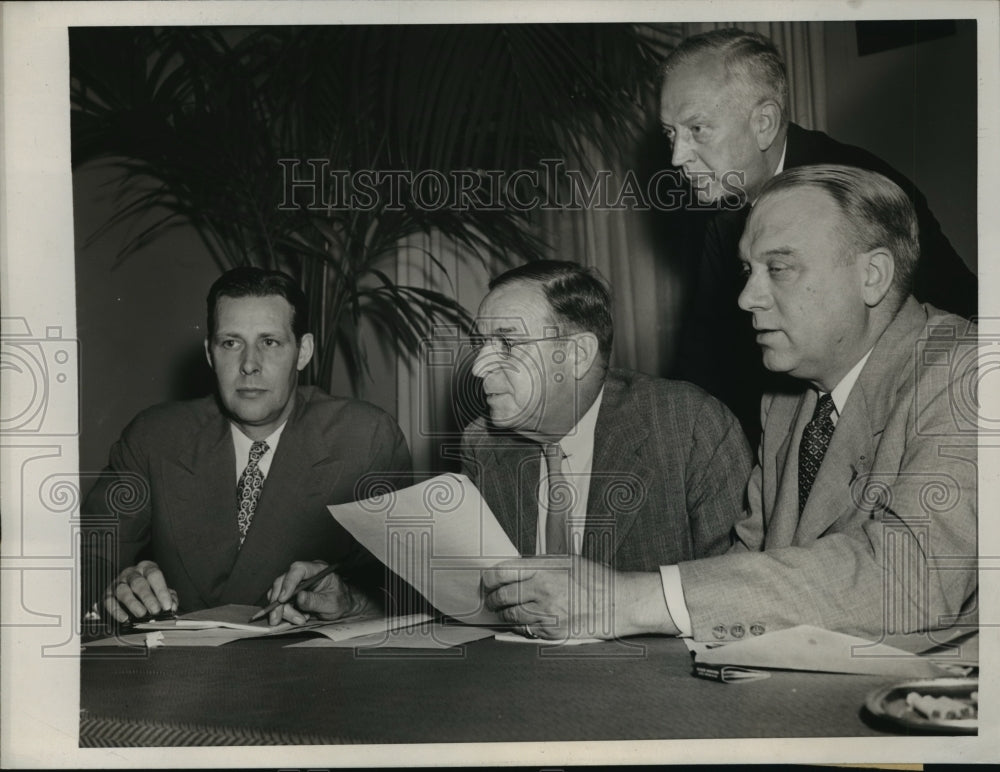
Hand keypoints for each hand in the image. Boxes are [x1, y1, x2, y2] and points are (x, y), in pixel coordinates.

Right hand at [101, 560, 177, 622]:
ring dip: (133, 604)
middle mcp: (131, 573)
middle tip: (155, 611)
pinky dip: (116, 611)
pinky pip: (109, 601)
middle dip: (148, 598)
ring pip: (123, 591)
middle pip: (138, 583)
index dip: (161, 590)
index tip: (167, 605)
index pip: (154, 575)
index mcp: (146, 568)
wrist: (128, 589)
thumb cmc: (148, 589)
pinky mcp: (107, 594)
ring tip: (142, 614)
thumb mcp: (161, 590)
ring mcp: (118, 583)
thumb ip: (169, 597)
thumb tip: (172, 606)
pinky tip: (125, 618)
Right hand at [266, 560, 369, 625]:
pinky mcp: (291, 593)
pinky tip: (297, 618)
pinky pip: (280, 602)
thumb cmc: (340, 600)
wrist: (342, 605)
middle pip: (282, 581)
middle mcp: (304, 574)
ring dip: (283, 610)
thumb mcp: (331, 604)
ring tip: (299, 620)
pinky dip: (284, 612)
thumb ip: (315, 601)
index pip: (299, 569)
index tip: (283, 599)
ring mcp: (296, 583)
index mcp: (317, 569)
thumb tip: (299, 597)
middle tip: (277, 618)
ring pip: (278, 593)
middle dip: (279, 602)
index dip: (288, 582)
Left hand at [482, 555, 677, 639]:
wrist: (617, 603)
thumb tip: (515, 569)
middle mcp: (541, 590)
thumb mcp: (566, 561)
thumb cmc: (595, 579)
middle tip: (492, 598)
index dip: (489, 578)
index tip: (488, 581)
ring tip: (504, 610)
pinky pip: (524, 631)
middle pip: (501, 596)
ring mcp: (546, 613)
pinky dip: (519, 627)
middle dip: (493, 599)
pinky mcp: (551, 632)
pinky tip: (522, 621)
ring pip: (510, 616)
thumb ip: (539, 565)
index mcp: (543, 569)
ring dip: (503, 614)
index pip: (501, 573)